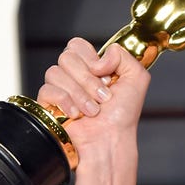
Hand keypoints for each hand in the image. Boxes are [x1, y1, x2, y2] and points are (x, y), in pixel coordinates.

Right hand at [37, 37, 150, 169]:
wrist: (110, 140)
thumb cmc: (123, 115)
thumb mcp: (137, 78)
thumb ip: (123, 55)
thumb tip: (100, 56)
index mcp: (92, 66)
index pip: (77, 45)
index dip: (91, 58)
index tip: (107, 77)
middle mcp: (74, 75)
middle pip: (66, 57)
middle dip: (88, 79)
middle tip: (102, 96)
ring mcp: (60, 89)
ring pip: (54, 72)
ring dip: (80, 94)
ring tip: (93, 110)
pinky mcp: (48, 104)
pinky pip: (46, 90)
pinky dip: (65, 102)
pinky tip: (76, 114)